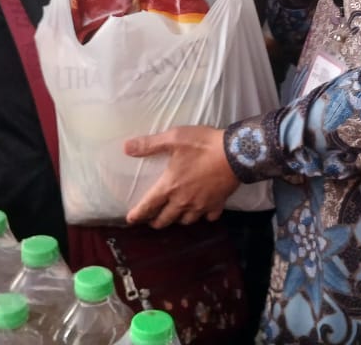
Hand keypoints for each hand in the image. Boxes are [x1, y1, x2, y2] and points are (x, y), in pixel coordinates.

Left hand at [124, 126, 240, 227]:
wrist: (235, 153)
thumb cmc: (202, 145)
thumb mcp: (174, 138)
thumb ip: (149, 144)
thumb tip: (126, 148)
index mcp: (170, 186)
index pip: (149, 205)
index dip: (138, 214)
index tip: (131, 219)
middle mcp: (183, 201)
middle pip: (166, 219)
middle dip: (156, 221)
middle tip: (152, 220)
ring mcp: (201, 206)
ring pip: (186, 221)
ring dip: (178, 219)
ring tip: (175, 215)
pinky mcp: (217, 205)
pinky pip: (208, 217)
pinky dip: (203, 216)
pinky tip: (203, 211)